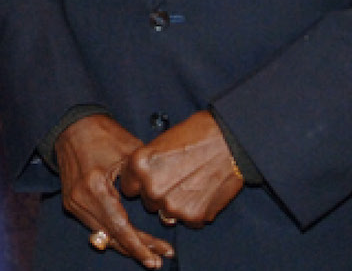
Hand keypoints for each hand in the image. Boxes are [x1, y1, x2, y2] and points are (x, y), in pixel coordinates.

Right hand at [56, 115, 175, 268]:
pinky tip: (128, 237)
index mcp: (95, 187)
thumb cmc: (102, 133)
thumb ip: (144, 179)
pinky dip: (112, 233)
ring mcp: (73, 202)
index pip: (121, 228)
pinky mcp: (71, 201)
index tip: (158, 257)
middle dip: (136, 249)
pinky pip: (95, 225)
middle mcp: (81, 200)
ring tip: (148, 251)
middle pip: (112, 237)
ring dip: (125, 243)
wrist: (72, 124)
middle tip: (158, 259)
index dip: (140, 246)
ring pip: (103, 235)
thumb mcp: (129, 151)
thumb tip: (162, 202)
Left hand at [121, 111, 243, 227]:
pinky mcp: (193, 216)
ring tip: (190, 185)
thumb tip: (141, 179)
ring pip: (166, 214)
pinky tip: (202, 192)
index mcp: (139, 166)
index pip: (128, 188)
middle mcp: (152, 188)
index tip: (149, 180)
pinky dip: (194, 210)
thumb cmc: (194, 135)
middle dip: (158, 194)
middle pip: (147, 202)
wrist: (227, 142)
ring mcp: (172, 205)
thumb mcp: (160, 142)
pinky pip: (188, 220)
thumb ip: (147, 164)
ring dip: (175, 204)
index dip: (139, 183)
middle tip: (175, 179)